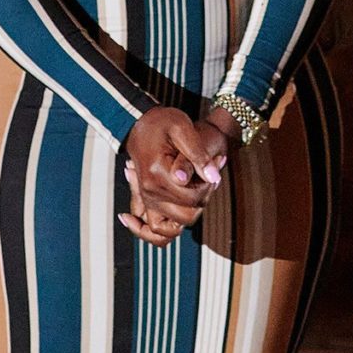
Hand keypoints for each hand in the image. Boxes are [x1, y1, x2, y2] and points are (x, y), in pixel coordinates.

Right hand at [120, 107, 223, 246]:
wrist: (139, 123)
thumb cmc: (162, 122)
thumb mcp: (184, 128)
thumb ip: (199, 155)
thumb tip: (213, 177)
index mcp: (158, 174)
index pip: (193, 197)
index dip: (209, 185)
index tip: (212, 165)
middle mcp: (149, 191)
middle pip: (186, 215)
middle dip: (202, 199)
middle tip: (205, 176)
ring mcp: (146, 198)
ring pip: (172, 227)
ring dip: (189, 214)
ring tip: (196, 189)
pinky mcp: (147, 199)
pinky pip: (154, 228)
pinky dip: (166, 231)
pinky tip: (178, 219)